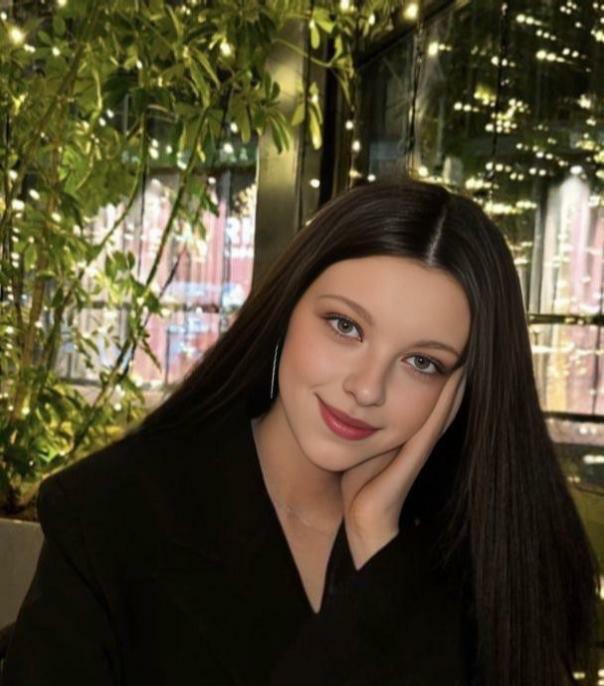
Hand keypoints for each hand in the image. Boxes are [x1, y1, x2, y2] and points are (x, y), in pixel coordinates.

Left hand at [341, 366, 466, 568]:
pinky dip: (444, 403)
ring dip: (454, 385)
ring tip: (465, 357)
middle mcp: (418, 438)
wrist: (362, 519)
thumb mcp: (363, 442)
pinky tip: (453, 381)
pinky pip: (431, 425)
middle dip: (449, 375)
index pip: (425, 398)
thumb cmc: (358, 483)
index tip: (445, 349)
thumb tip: (359, 394)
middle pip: (439, 401)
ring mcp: (419, 447)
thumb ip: (367, 421)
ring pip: (441, 409)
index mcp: (407, 433)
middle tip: (464, 346)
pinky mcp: (414, 457)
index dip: (436, 375)